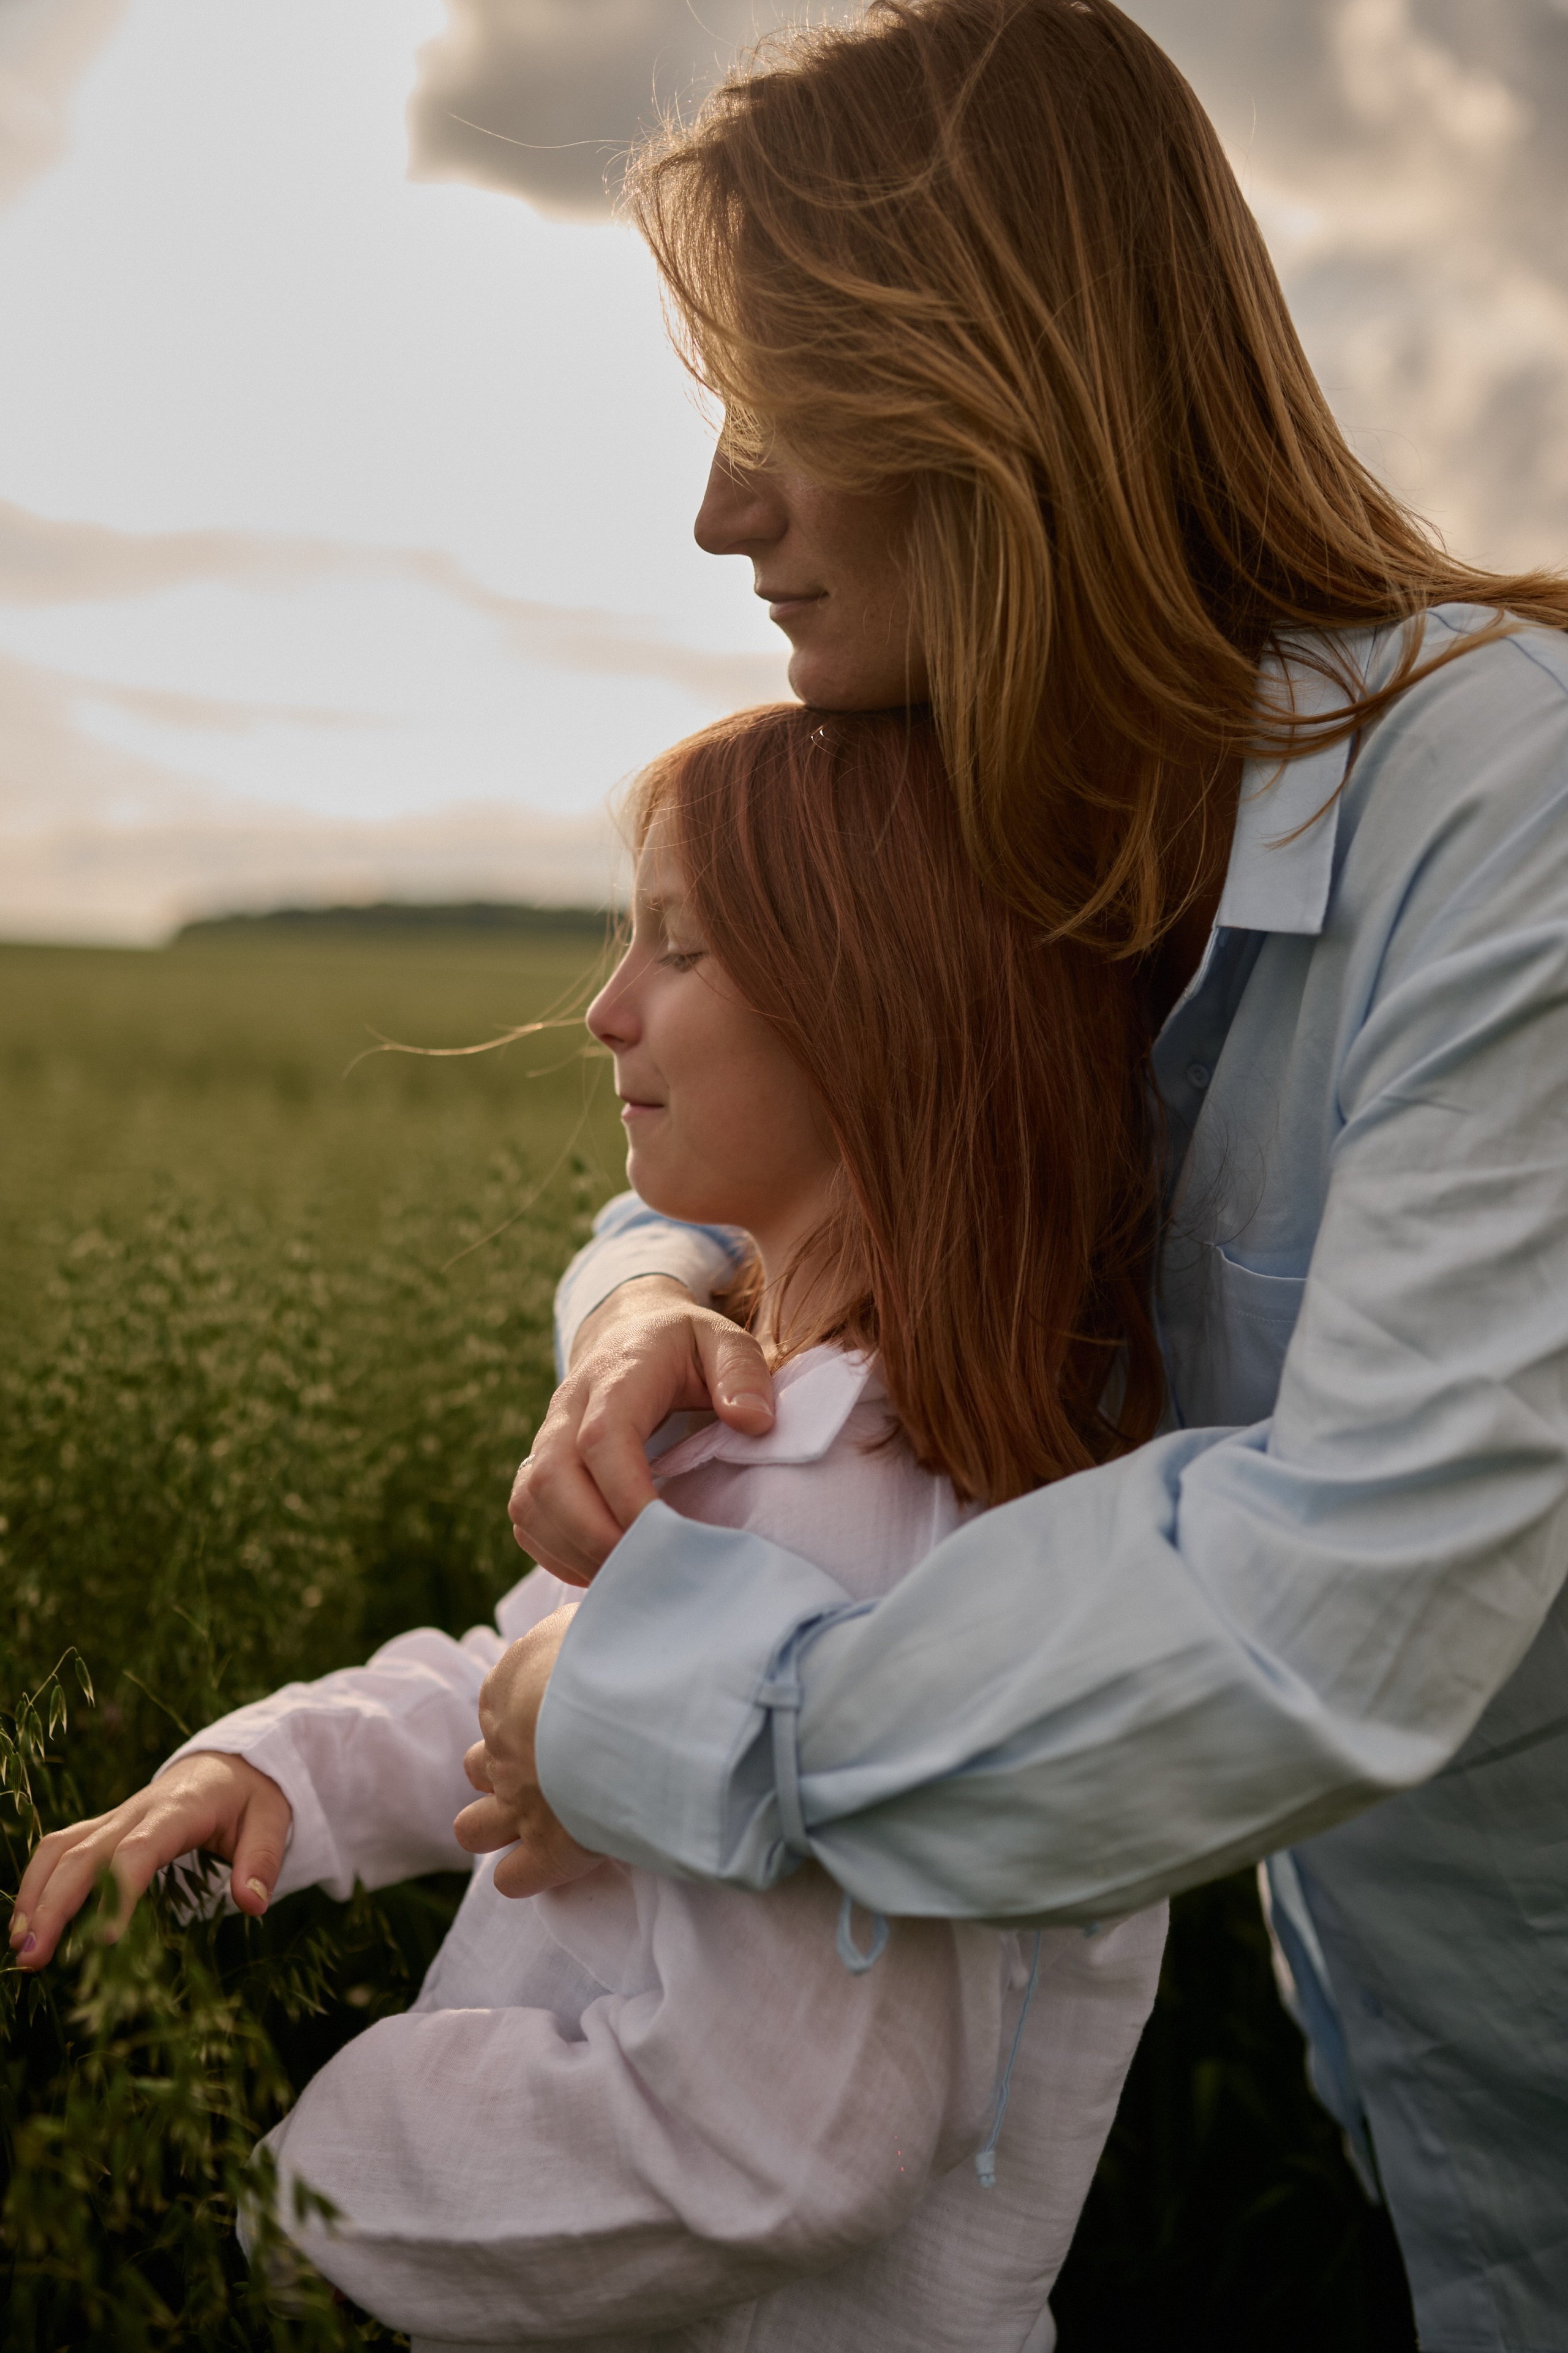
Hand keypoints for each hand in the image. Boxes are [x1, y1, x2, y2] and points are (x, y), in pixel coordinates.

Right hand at [8, 1751, 291, 1971]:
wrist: (230, 1762)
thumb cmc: (250, 1796)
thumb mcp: (271, 1819)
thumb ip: (263, 1859)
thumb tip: (253, 1904)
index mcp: (179, 1808)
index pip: (139, 1850)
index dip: (119, 1891)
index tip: (104, 1939)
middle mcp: (137, 1810)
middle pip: (84, 1853)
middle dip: (53, 1904)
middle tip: (33, 1959)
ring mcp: (115, 1818)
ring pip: (60, 1848)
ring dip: (34, 1894)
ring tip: (20, 1949)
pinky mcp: (103, 1828)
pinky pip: (60, 1849)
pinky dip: (37, 1883)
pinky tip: (28, 1924)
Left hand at [454, 1608, 601, 1898]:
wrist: (622, 1703)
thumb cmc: (618, 1645)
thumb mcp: (599, 1609)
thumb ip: (596, 1616)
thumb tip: (616, 1586)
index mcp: (508, 1686)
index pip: (502, 1703)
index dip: (531, 1712)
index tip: (568, 1710)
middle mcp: (502, 1746)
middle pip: (479, 1766)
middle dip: (502, 1773)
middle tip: (550, 1770)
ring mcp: (519, 1801)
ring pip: (473, 1828)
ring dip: (498, 1825)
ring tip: (540, 1821)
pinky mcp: (549, 1849)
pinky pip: (514, 1879)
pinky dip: (529, 1874)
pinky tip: (556, 1864)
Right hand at [508, 1276, 774, 1582]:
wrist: (630, 1331)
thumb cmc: (685, 1346)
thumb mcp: (724, 1341)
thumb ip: (742, 1373)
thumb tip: (753, 1421)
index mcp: (618, 1374)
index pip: (602, 1437)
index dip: (627, 1494)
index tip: (670, 1538)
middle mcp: (568, 1406)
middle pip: (553, 1479)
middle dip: (598, 1538)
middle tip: (655, 1574)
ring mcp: (545, 1438)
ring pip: (531, 1503)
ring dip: (576, 1552)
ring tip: (634, 1580)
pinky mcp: (536, 1466)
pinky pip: (527, 1518)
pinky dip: (558, 1555)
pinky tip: (605, 1570)